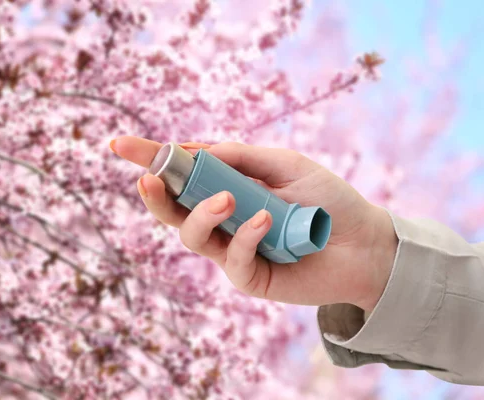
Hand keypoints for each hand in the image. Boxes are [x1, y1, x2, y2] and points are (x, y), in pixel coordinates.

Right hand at [111, 137, 397, 311]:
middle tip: (148, 179)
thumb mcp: (284, 165)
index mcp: (227, 191)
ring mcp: (233, 251)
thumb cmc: (327, 200)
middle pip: (173, 212)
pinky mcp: (250, 278)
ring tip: (227, 198)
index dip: (150, 160)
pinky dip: (244, 235)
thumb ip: (241, 158)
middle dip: (155, 195)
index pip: (181, 176)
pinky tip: (266, 220)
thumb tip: (196, 149)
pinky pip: (233, 257)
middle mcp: (223, 221)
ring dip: (201, 214)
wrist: (364, 241)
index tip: (118, 144)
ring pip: (192, 236)